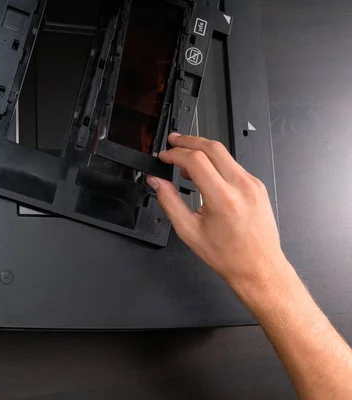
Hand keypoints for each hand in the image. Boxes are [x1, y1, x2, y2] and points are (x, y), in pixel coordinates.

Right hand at [147, 133, 285, 291]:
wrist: (258, 267)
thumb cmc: (228, 255)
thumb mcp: (189, 231)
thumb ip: (169, 202)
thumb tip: (157, 182)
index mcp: (223, 198)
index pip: (196, 160)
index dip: (175, 154)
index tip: (165, 156)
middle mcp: (241, 186)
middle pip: (212, 147)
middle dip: (189, 140)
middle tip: (173, 140)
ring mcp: (252, 184)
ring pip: (224, 153)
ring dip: (202, 151)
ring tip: (185, 160)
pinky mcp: (257, 186)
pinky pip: (233, 165)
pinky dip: (215, 163)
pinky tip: (204, 172)